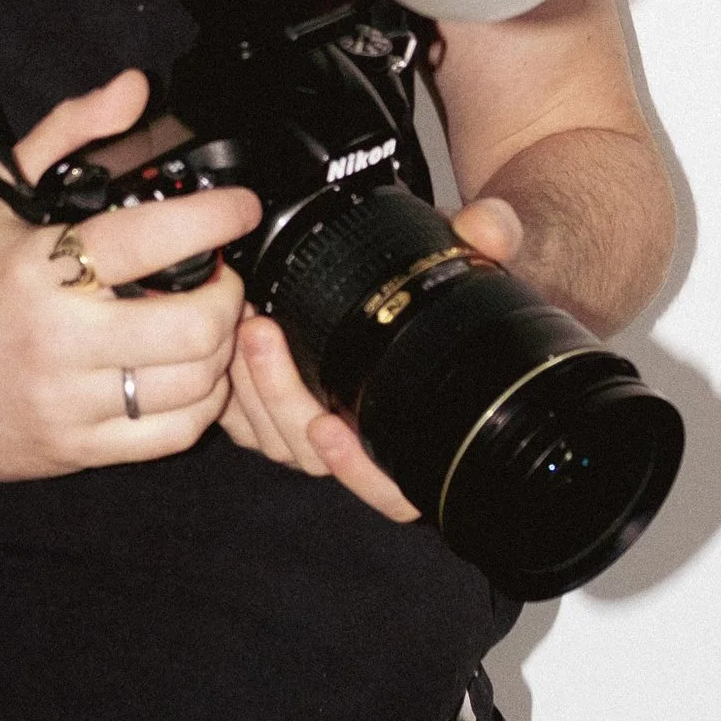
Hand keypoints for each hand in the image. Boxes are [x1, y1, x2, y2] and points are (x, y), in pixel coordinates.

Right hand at [0, 70, 257, 481]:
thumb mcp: (0, 190)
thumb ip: (70, 129)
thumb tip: (134, 88)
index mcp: (36, 267)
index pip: (151, 240)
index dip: (216, 218)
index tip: (241, 207)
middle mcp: (55, 338)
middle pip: (194, 326)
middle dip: (230, 294)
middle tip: (223, 275)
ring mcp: (68, 401)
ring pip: (194, 384)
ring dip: (221, 348)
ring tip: (205, 321)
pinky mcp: (77, 449)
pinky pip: (173, 434)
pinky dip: (200, 401)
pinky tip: (185, 372)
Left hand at [218, 196, 524, 524]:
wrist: (419, 266)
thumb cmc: (453, 275)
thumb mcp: (476, 248)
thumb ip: (490, 234)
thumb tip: (487, 228)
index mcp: (418, 427)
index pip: (394, 492)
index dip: (361, 474)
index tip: (329, 426)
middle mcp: (365, 436)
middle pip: (311, 456)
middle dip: (280, 399)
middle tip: (262, 334)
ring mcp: (315, 424)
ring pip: (271, 438)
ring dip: (251, 387)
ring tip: (245, 323)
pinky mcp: (272, 406)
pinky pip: (243, 419)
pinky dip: (231, 385)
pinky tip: (229, 333)